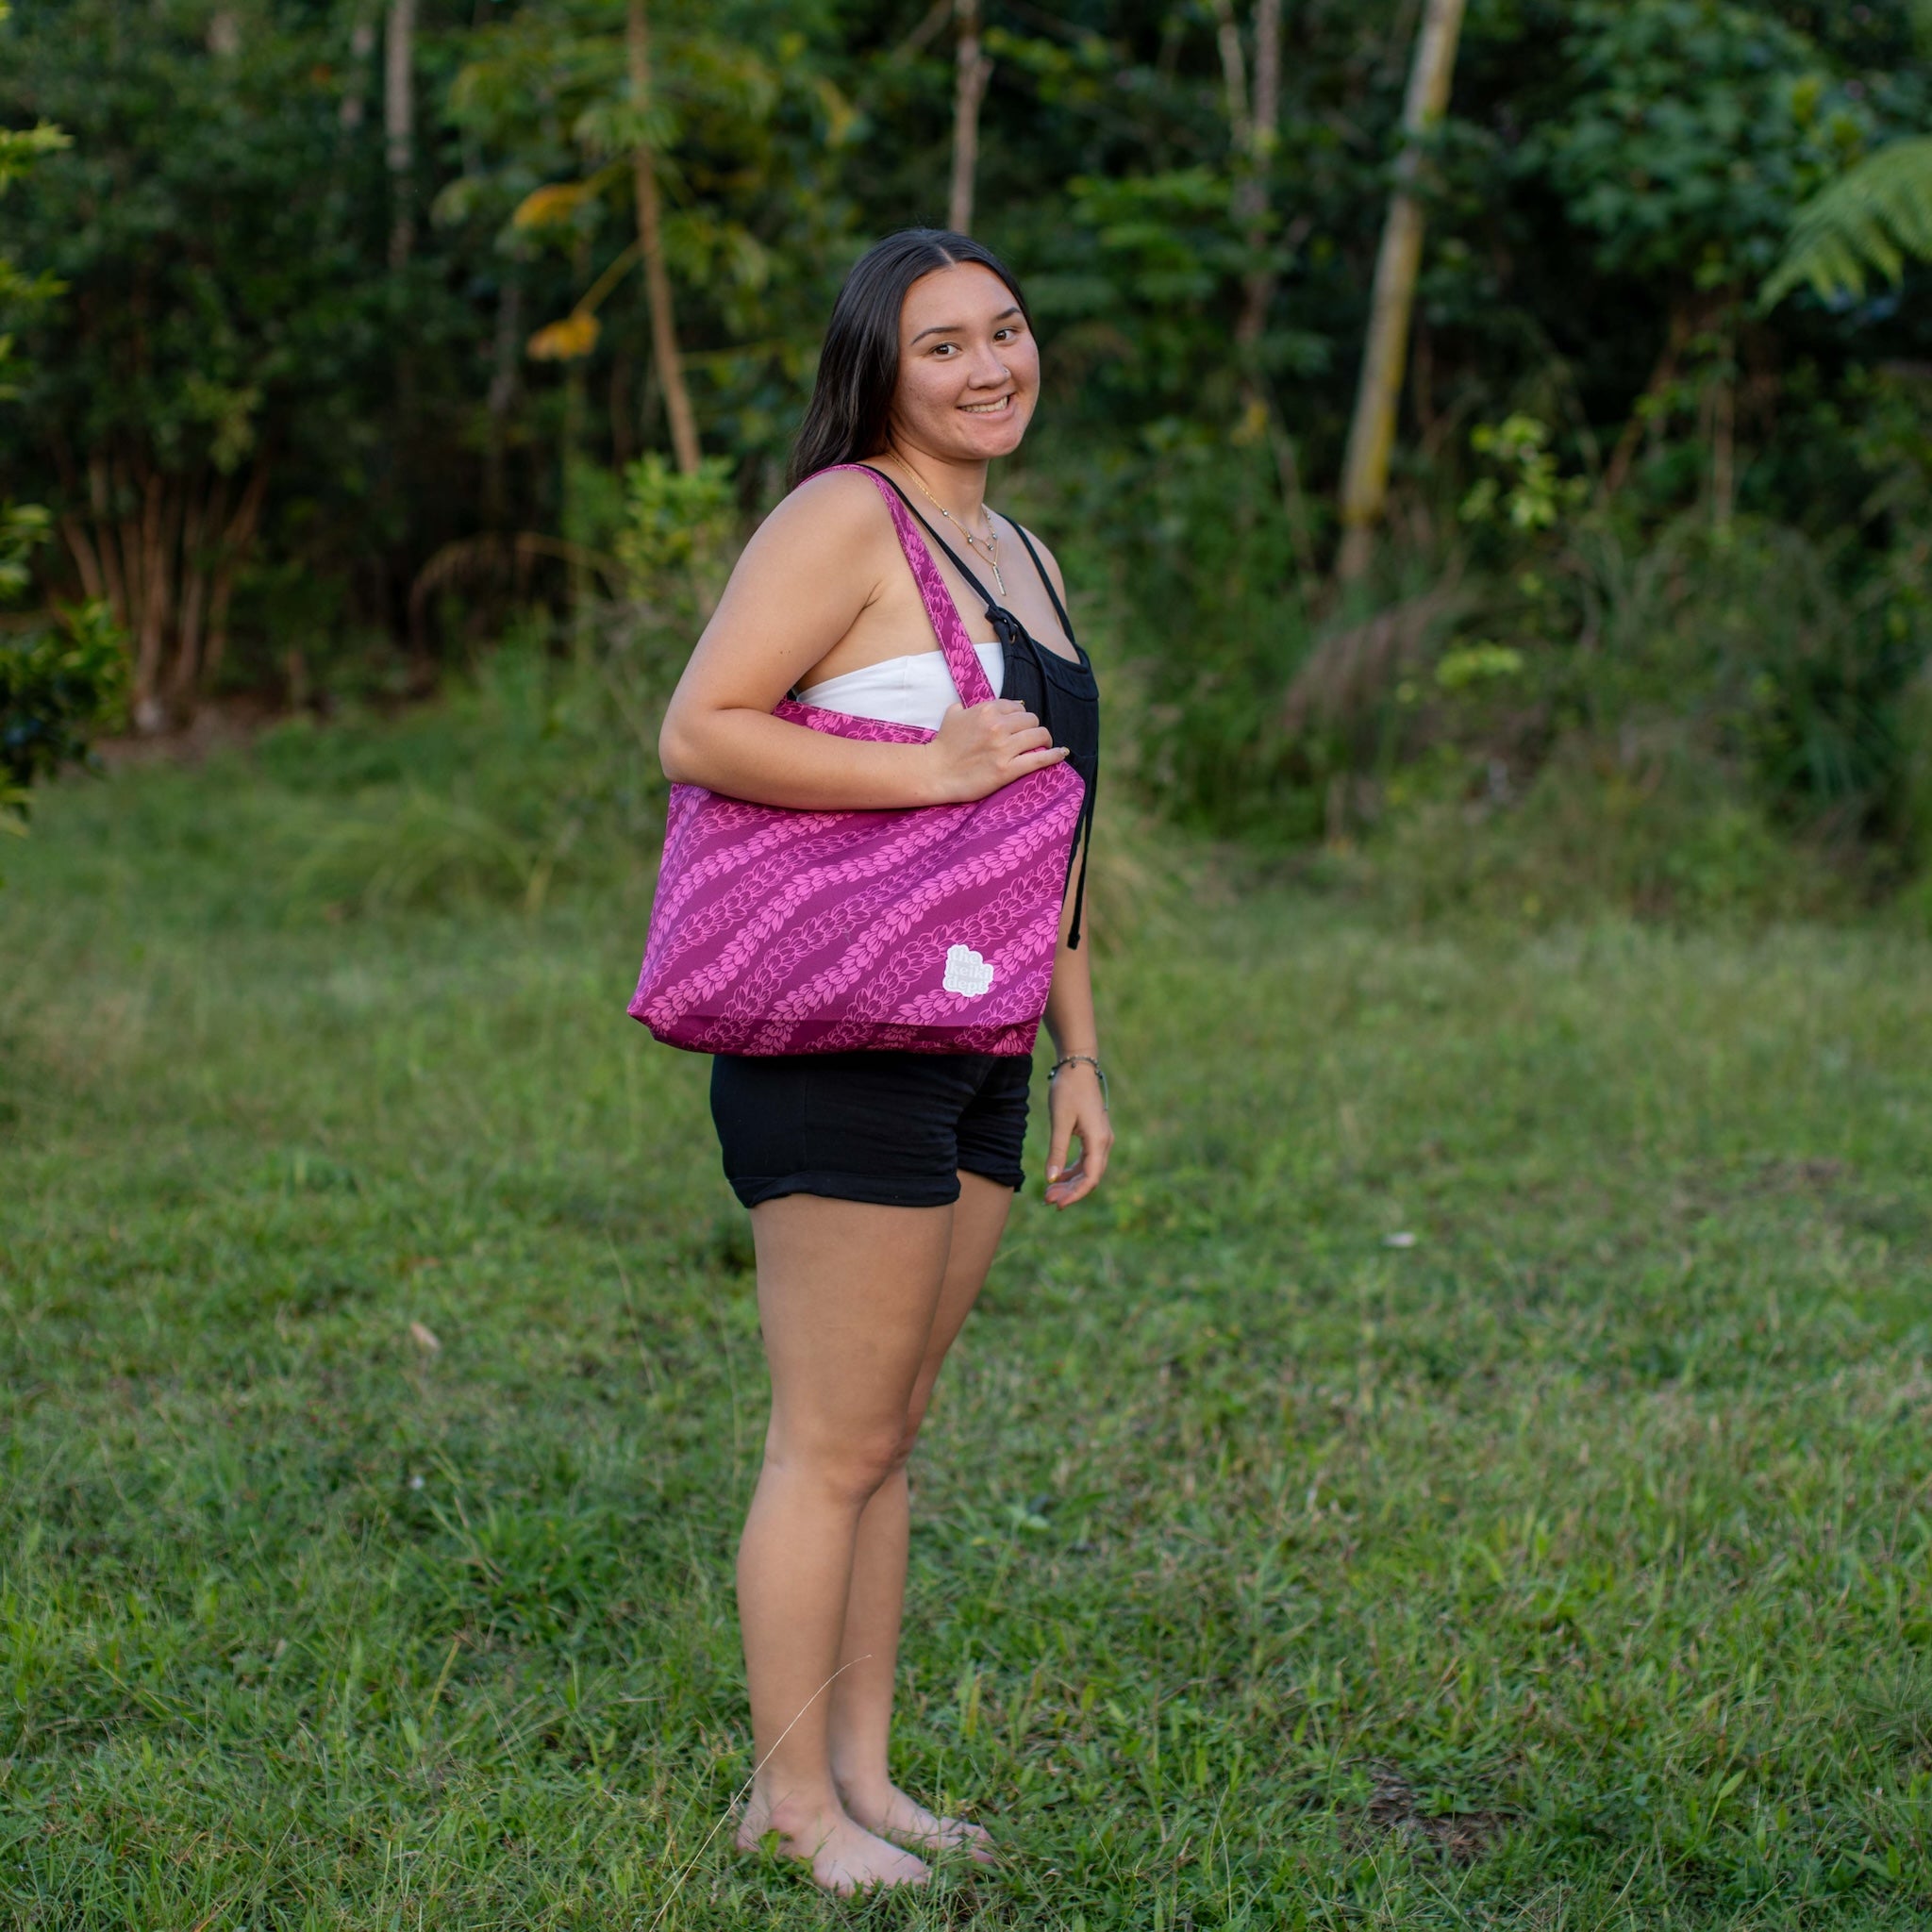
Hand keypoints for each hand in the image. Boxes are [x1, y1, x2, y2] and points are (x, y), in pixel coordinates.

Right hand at [927, 699, 1069, 802]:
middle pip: (1031, 720)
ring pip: (1039, 735)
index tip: (1020, 726)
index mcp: (987, 709)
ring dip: (1044, 740)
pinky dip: (1054, 756)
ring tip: (1044, 745)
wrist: (936, 772)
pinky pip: (1039, 759)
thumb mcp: (953, 715)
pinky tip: (1062, 754)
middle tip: (1030, 738)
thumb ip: (968, 706)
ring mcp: (1004, 748)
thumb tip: (975, 704)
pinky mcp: (1008, 769)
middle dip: (1032, 728)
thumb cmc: (943, 745)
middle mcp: (998, 726)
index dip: (1020, 717)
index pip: (1017, 707)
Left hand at [1044, 1061, 1111, 1208]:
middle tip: (1047, 1200)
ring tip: (1049, 1192)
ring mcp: (1101, 1139)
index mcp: (1098, 1140)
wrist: (1077, 1067)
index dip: (1075, 1195)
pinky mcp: (1094, 1135)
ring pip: (1088, 1170)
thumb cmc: (1068, 1091)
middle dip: (1070, 1192)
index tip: (1057, 1204)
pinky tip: (1058, 1177)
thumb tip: (1051, 1179)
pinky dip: (1072, 1171)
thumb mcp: (1060, 1121)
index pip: (1091, 1178)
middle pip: (1090, 1177)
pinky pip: (1086, 1160)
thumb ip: (1057, 1151)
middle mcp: (1104, 1142)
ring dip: (1070, 1183)